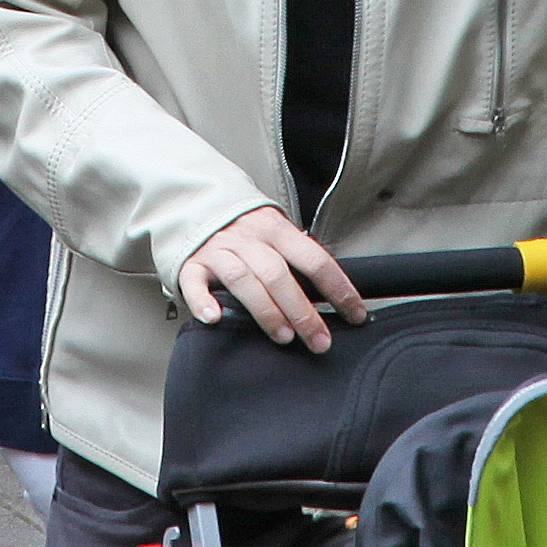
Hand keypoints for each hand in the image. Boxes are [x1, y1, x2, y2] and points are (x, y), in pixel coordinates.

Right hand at [176, 207, 364, 352]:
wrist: (197, 206)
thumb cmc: (246, 229)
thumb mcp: (275, 232)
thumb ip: (297, 257)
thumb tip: (335, 294)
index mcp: (277, 229)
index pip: (314, 259)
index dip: (338, 289)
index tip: (355, 315)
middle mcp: (248, 238)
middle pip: (279, 275)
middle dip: (303, 311)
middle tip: (319, 341)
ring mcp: (218, 250)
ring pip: (244, 280)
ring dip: (266, 310)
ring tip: (283, 336)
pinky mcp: (191, 264)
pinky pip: (195, 282)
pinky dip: (203, 301)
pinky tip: (215, 317)